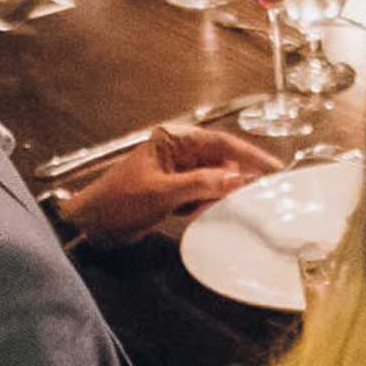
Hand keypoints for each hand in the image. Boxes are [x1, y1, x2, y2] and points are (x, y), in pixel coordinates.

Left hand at [58, 125, 279, 247]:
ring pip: (213, 180)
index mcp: (173, 140)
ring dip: (217, 195)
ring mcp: (177, 172)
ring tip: (216, 207)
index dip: (249, 155)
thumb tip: (239, 179)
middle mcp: (178, 151)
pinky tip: (196, 214)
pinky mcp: (174, 192)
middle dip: (234, 179)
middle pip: (220, 161)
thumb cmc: (121, 201)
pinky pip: (201, 194)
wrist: (91, 225)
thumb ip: (203, 184)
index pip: (220, 142)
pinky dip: (204, 205)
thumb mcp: (163, 192)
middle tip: (258, 195)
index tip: (273, 169)